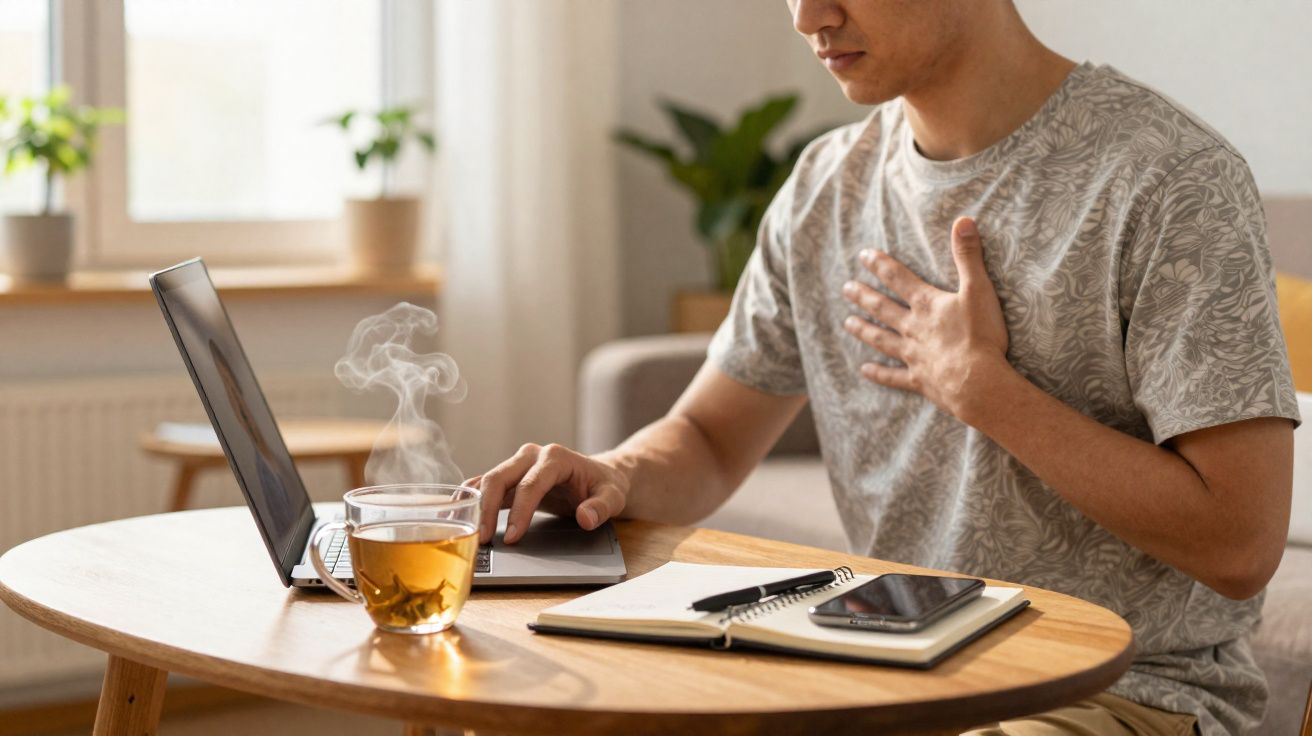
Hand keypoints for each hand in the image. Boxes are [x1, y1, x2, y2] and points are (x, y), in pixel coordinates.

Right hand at [467, 443, 629, 544]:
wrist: (600, 475)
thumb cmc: (605, 485)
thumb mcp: (613, 496)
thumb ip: (602, 507)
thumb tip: (586, 517)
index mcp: (555, 457)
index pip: (530, 484)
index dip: (519, 511)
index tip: (513, 537)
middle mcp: (532, 456)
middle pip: (499, 477)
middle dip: (487, 509)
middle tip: (483, 540)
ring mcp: (518, 464)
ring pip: (487, 481)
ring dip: (474, 506)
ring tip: (466, 533)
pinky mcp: (510, 477)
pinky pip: (484, 485)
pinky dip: (471, 500)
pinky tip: (459, 517)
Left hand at [840, 216, 1010, 419]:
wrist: (978, 383)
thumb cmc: (981, 335)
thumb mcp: (978, 289)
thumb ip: (968, 256)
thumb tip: (963, 220)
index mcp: (927, 305)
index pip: (898, 279)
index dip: (881, 265)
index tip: (863, 256)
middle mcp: (913, 328)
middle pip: (883, 308)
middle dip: (864, 296)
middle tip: (846, 288)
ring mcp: (913, 355)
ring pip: (882, 340)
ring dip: (864, 330)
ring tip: (847, 323)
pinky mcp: (918, 380)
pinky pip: (893, 376)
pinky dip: (879, 373)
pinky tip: (864, 370)